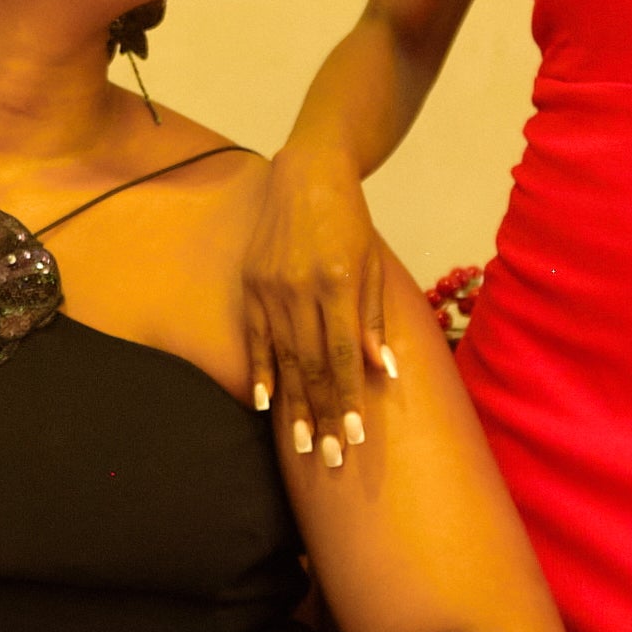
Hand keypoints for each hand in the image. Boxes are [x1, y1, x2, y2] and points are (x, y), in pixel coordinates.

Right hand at [243, 134, 399, 471]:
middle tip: (329, 457)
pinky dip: (259, 372)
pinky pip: (254, 337)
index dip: (349, 398)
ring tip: (301, 444)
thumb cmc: (350, 222)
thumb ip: (373, 319)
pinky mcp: (250, 284)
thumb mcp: (372, 265)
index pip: (342, 355)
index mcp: (336, 282)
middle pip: (311, 365)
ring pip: (282, 358)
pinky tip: (265, 404)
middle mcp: (299, 289)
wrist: (307, 174)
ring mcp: (270, 288)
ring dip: (293, 406)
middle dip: (322, 414)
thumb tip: (382, 371)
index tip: (355, 435)